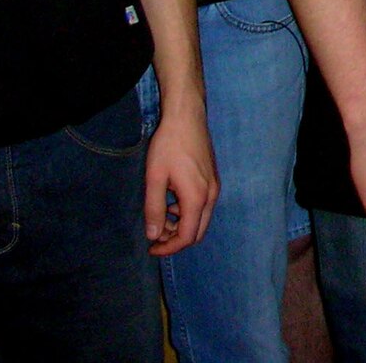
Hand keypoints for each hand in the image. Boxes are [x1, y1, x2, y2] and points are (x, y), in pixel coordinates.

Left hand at [143, 104, 217, 255]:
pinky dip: (188, 212)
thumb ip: (154, 208)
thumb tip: (153, 235)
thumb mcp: (155, 177)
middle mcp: (211, 195)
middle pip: (198, 232)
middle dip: (176, 239)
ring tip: (161, 215)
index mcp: (197, 198)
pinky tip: (172, 200)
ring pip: (201, 219)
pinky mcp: (213, 179)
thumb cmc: (169, 145)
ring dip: (182, 225)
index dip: (169, 248)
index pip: (187, 237)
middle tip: (155, 235)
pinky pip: (203, 206)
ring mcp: (215, 186)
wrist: (187, 117)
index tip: (151, 248)